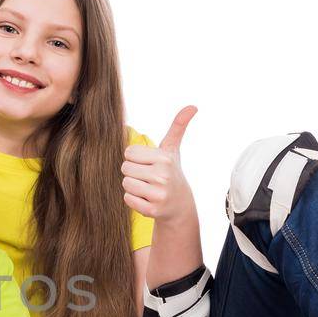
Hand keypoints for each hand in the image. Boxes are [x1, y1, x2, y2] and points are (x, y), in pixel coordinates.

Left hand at [122, 105, 197, 223]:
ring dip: (133, 186)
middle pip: (125, 168)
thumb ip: (178, 126)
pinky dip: (134, 200)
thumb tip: (192, 106)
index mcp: (165, 158)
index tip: (149, 164)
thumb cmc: (171, 172)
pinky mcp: (152, 210)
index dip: (136, 158)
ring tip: (148, 188)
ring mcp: (158, 194)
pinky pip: (128, 199)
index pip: (129, 153)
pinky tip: (147, 199)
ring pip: (125, 184)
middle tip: (148, 177)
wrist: (179, 204)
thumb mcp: (173, 149)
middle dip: (134, 172)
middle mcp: (163, 176)